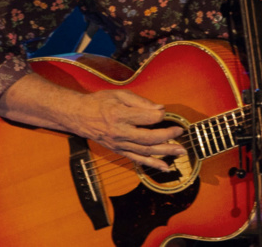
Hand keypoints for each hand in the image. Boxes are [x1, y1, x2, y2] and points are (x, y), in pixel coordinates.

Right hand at [65, 89, 185, 170]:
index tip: (164, 112)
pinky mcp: (119, 151)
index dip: (159, 115)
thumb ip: (141, 102)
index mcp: (120, 115)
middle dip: (168, 136)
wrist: (80, 117)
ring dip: (165, 152)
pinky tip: (166, 167)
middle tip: (180, 132)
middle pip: (148, 138)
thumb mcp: (120, 95)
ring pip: (145, 151)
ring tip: (181, 151)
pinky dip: (152, 164)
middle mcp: (120, 132)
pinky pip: (138, 160)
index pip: (146, 118)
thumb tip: (160, 109)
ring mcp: (119, 144)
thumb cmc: (101, 102)